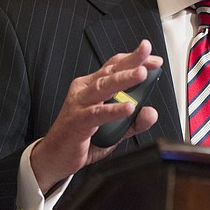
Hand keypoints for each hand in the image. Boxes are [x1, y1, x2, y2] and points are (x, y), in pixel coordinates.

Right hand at [30, 40, 161, 192]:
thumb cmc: (82, 138)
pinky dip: (113, 110)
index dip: (134, 60)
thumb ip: (135, 121)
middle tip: (148, 53)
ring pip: (103, 87)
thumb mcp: (115, 130)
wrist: (54, 157)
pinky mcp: (77, 120)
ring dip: (124, 79)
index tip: (155, 59)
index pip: (115, 67)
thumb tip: (151, 113)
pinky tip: (128, 107)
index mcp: (93, 87)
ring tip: (142, 74)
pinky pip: (97, 113)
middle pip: (111, 71)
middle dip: (132, 60)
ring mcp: (80, 104)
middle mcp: (85, 90)